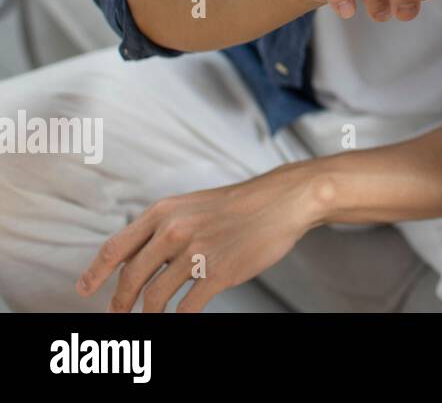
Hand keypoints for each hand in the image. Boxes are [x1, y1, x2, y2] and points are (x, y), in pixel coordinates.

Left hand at [76, 164, 324, 312]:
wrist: (281, 201)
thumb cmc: (238, 204)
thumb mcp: (191, 205)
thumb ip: (163, 228)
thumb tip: (135, 258)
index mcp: (163, 212)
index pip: (115, 248)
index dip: (94, 273)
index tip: (83, 290)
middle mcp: (173, 231)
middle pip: (130, 278)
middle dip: (119, 303)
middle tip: (117, 314)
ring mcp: (195, 253)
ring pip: (154, 297)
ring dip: (149, 314)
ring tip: (151, 318)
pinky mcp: (218, 273)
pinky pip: (186, 307)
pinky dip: (179, 318)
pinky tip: (180, 318)